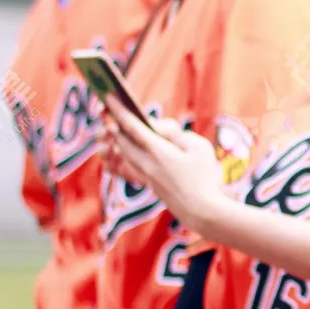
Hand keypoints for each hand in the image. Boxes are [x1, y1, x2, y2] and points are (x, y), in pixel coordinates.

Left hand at [103, 106, 230, 232]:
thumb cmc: (204, 177)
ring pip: (122, 154)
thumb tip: (161, 131)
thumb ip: (178, 135)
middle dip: (112, 123)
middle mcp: (146, 163)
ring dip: (115, 139)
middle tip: (105, 109)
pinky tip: (117, 152)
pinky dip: (121, 156)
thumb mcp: (199, 148)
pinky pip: (128, 167)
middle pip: (121, 140)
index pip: (132, 127)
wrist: (202, 211)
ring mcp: (146, 176)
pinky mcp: (149, 184)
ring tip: (110, 128)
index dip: (119, 110)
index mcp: (158, 151)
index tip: (108, 97)